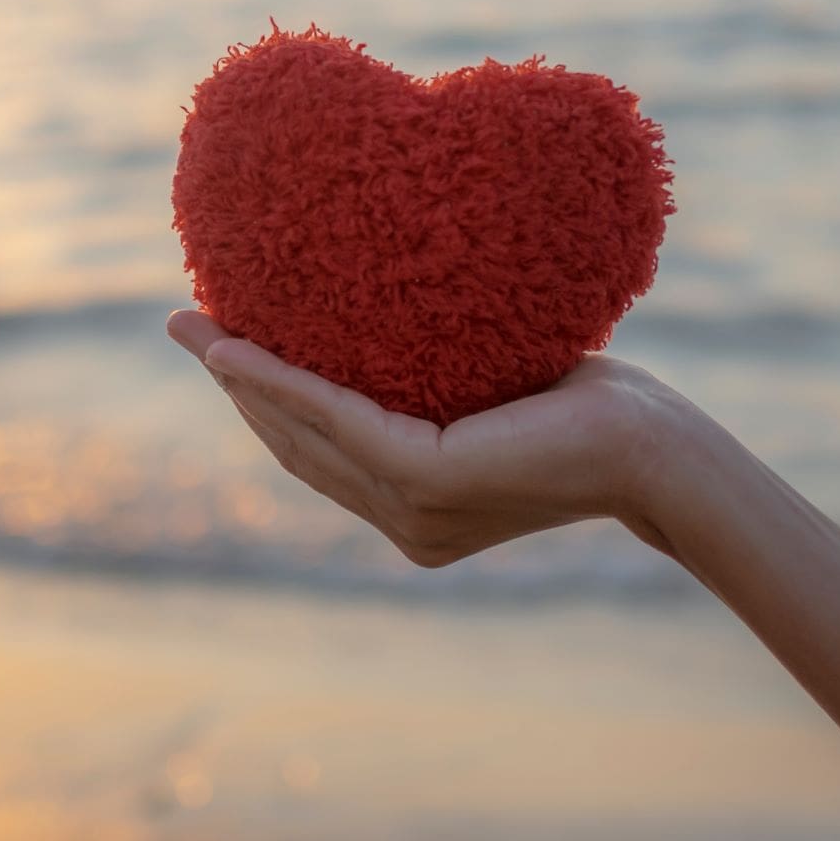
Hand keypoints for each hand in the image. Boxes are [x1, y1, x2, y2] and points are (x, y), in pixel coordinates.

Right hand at [167, 309, 710, 565]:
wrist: (655, 444)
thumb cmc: (589, 404)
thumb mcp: (488, 388)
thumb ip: (435, 382)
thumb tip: (396, 313)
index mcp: (418, 514)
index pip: (322, 457)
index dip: (262, 403)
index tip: (218, 346)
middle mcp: (407, 526)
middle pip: (296, 448)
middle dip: (233, 386)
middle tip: (184, 324)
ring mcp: (413, 514)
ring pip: (304, 435)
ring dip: (241, 378)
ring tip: (196, 327)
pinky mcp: (427, 482)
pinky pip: (336, 419)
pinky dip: (281, 380)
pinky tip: (240, 346)